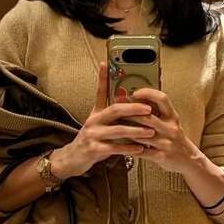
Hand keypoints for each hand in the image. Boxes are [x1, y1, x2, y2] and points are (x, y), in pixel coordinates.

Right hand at [51, 62, 156, 177]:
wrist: (73, 158)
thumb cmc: (91, 138)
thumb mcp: (96, 121)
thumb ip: (107, 109)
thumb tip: (119, 97)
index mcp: (96, 113)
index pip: (101, 92)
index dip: (103, 78)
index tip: (108, 65)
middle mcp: (93, 122)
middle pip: (114, 111)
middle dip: (133, 109)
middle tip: (148, 109)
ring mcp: (92, 136)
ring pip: (117, 131)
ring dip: (135, 131)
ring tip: (150, 132)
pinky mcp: (94, 150)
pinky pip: (114, 148)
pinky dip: (128, 148)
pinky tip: (140, 148)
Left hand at [124, 85, 197, 174]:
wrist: (188, 159)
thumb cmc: (174, 138)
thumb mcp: (170, 121)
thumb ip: (157, 112)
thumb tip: (136, 99)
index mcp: (172, 116)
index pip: (162, 99)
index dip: (147, 93)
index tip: (134, 93)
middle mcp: (171, 128)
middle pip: (147, 117)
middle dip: (130, 114)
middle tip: (116, 110)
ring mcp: (167, 143)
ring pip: (142, 135)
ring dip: (127, 131)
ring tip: (115, 127)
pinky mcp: (162, 156)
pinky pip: (142, 151)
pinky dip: (130, 148)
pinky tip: (121, 145)